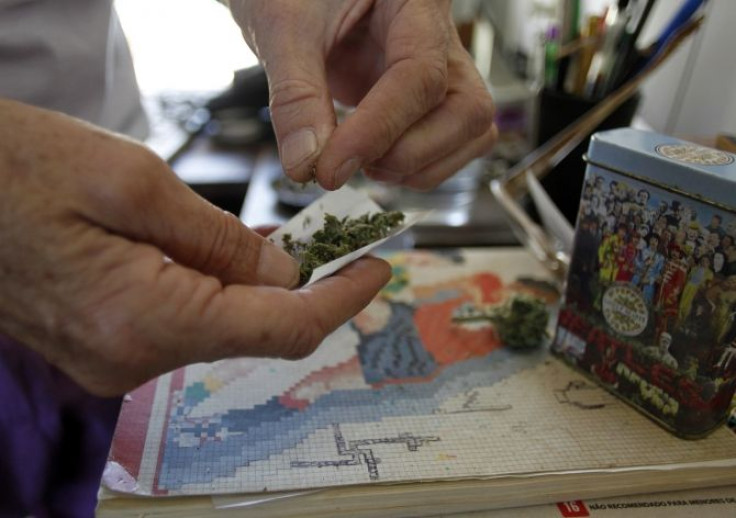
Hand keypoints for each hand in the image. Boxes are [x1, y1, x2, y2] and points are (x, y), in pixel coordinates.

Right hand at [0, 99, 390, 395]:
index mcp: (142, 320)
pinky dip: (223, 292)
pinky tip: (240, 259)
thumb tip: (285, 277)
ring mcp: (115, 358)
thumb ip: (223, 240)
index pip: (280, 328)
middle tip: (341, 245)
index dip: (340, 300)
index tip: (377, 269)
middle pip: (256, 332)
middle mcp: (130, 358)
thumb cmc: (18, 167)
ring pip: (223, 327)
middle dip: (307, 289)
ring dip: (263, 289)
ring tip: (295, 245)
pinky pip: (188, 322)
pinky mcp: (107, 342)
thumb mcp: (136, 182)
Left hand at [230, 0, 495, 189]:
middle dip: (405, 153)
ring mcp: (441, 69)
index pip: (421, 73)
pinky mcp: (429, 98)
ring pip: (469, 132)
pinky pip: (452, 143)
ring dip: (413, 167)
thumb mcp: (283, 26)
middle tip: (342, 164)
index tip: (331, 167)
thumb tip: (306, 163)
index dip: (378, 129)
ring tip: (357, 162)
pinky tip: (373, 160)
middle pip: (466, 109)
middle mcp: (441, 35)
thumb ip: (295, 95)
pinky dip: (416, 168)